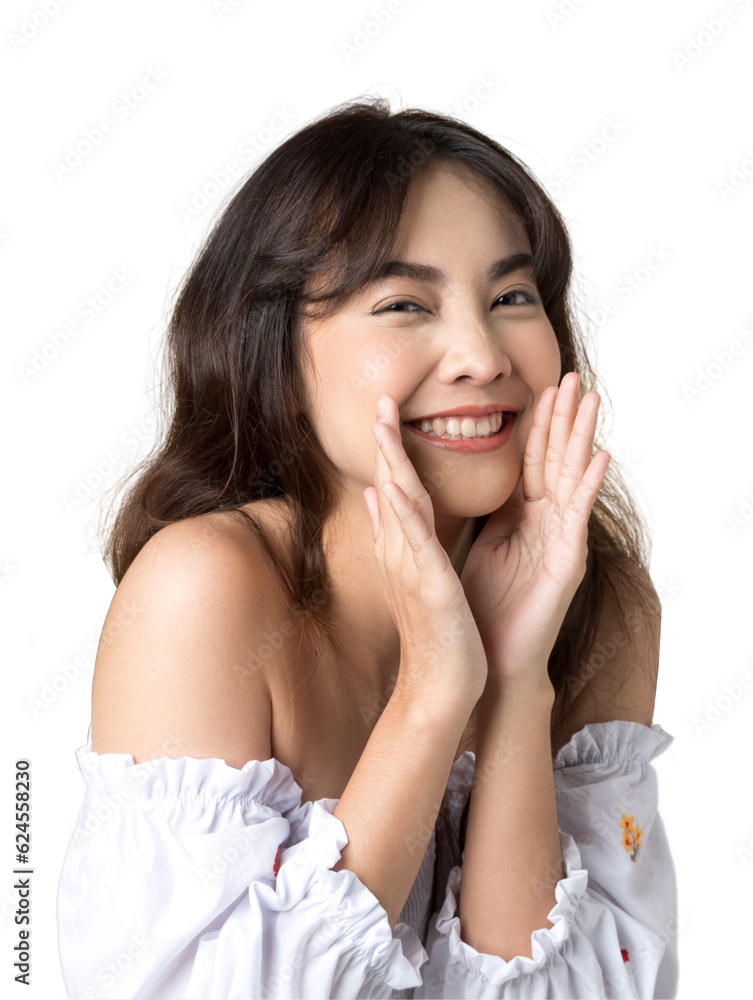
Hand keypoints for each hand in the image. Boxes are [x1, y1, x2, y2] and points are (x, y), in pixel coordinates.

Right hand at [364, 394, 487, 717]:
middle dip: (386, 443)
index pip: (396, 488)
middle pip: (392, 487)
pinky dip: (402, 512)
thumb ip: (394, 534)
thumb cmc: (433, 631)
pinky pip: (416, 543)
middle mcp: (401, 552)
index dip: (391, 450)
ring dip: (392, 463)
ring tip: (383, 425)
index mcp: (405, 547)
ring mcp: (411, 567)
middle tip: (380, 400)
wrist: (440, 684)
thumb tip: (377, 494)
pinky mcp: (428, 585)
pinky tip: (393, 487)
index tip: (386, 413)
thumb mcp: (413, 574)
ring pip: (401, 506)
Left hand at [460, 372, 609, 687]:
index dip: (537, 426)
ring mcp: (559, 542)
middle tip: (573, 376)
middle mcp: (546, 525)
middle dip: (563, 419)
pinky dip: (589, 486)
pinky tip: (600, 457)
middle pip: (556, 461)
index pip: (532, 462)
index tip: (541, 387)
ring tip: (591, 399)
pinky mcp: (566, 563)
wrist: (485, 659)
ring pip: (571, 479)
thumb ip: (487, 512)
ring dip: (582, 437)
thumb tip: (471, 476)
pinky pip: (577, 518)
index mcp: (523, 518)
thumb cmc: (482, 606)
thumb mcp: (481, 545)